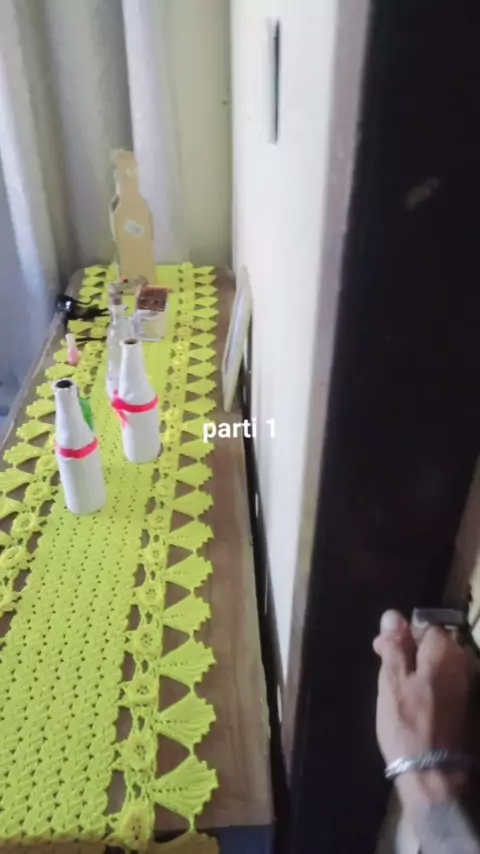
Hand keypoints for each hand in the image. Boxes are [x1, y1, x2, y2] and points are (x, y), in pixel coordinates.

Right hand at [373, 610, 468, 766]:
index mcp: (445, 650)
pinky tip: (411, 699)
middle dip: (408, 650)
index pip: (422, 625)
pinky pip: (443, 682)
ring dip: (416, 667)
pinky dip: (427, 684)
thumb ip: (394, 645)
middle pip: (432, 644)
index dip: (399, 634)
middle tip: (383, 668)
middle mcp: (462, 662)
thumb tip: (392, 615)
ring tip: (393, 685)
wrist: (432, 773)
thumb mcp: (391, 680)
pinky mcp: (464, 705)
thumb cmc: (406, 722)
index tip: (379, 649)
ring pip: (437, 663)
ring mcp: (466, 685)